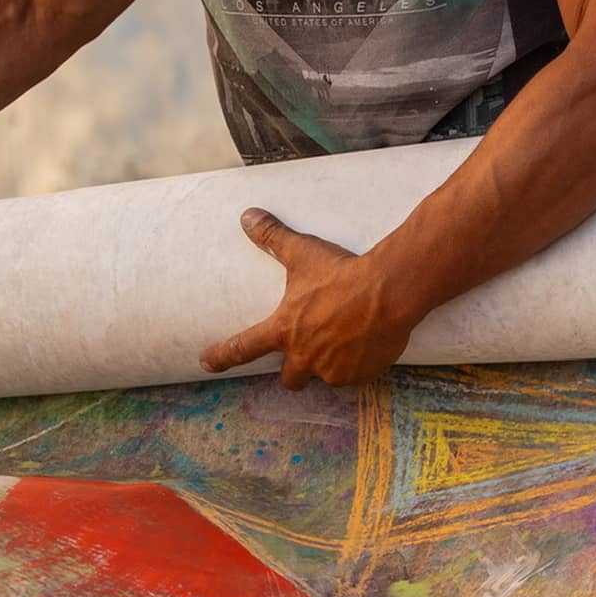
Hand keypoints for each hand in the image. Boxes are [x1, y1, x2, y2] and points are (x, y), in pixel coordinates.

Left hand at [200, 209, 419, 390]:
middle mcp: (305, 357)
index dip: (222, 355)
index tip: (207, 363)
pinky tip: (367, 343)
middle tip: (307, 353)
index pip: (243, 348)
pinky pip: (354, 376)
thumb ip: (273, 237)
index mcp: (284, 330)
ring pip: (325, 376)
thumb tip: (247, 216)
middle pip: (290, 379)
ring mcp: (332, 370)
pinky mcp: (359, 376)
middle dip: (296, 370)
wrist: (388, 291)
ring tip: (348, 339)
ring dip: (330, 364)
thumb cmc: (342, 273)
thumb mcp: (303, 253)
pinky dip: (357, 364)